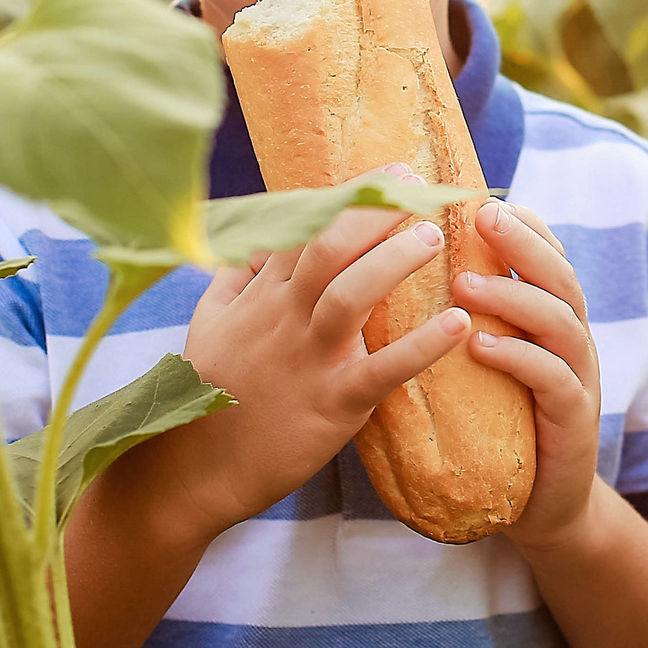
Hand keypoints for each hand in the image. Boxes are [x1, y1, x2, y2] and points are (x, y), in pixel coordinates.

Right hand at [117, 176, 471, 544]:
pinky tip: (458, 323)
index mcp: (262, 294)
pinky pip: (381, 370)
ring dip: (395, 261)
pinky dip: (422, 347)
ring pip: (350, 294)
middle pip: (329, 246)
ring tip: (435, 238)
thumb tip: (260, 240)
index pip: (306, 227)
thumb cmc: (206, 395)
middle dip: (376, 210)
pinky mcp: (331, 404)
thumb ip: (236, 278)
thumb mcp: (208, 324)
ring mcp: (308, 359)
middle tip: (419, 183)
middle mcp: (284, 317)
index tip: (390, 173)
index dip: (349, 196)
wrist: (189, 474)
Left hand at [456, 200, 601, 551]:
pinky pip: (552, 378)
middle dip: (523, 240)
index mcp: (549, 317)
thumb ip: (461, 318)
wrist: (537, 506)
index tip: (480, 196)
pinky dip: (518, 357)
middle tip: (481, 215)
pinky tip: (479, 347)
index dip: (520, 222)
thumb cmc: (496, 425)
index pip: (545, 253)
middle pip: (559, 273)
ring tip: (462, 282)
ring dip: (512, 294)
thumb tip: (394, 269)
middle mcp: (571, 337)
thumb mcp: (481, 362)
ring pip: (560, 317)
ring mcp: (579, 376)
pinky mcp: (574, 419)